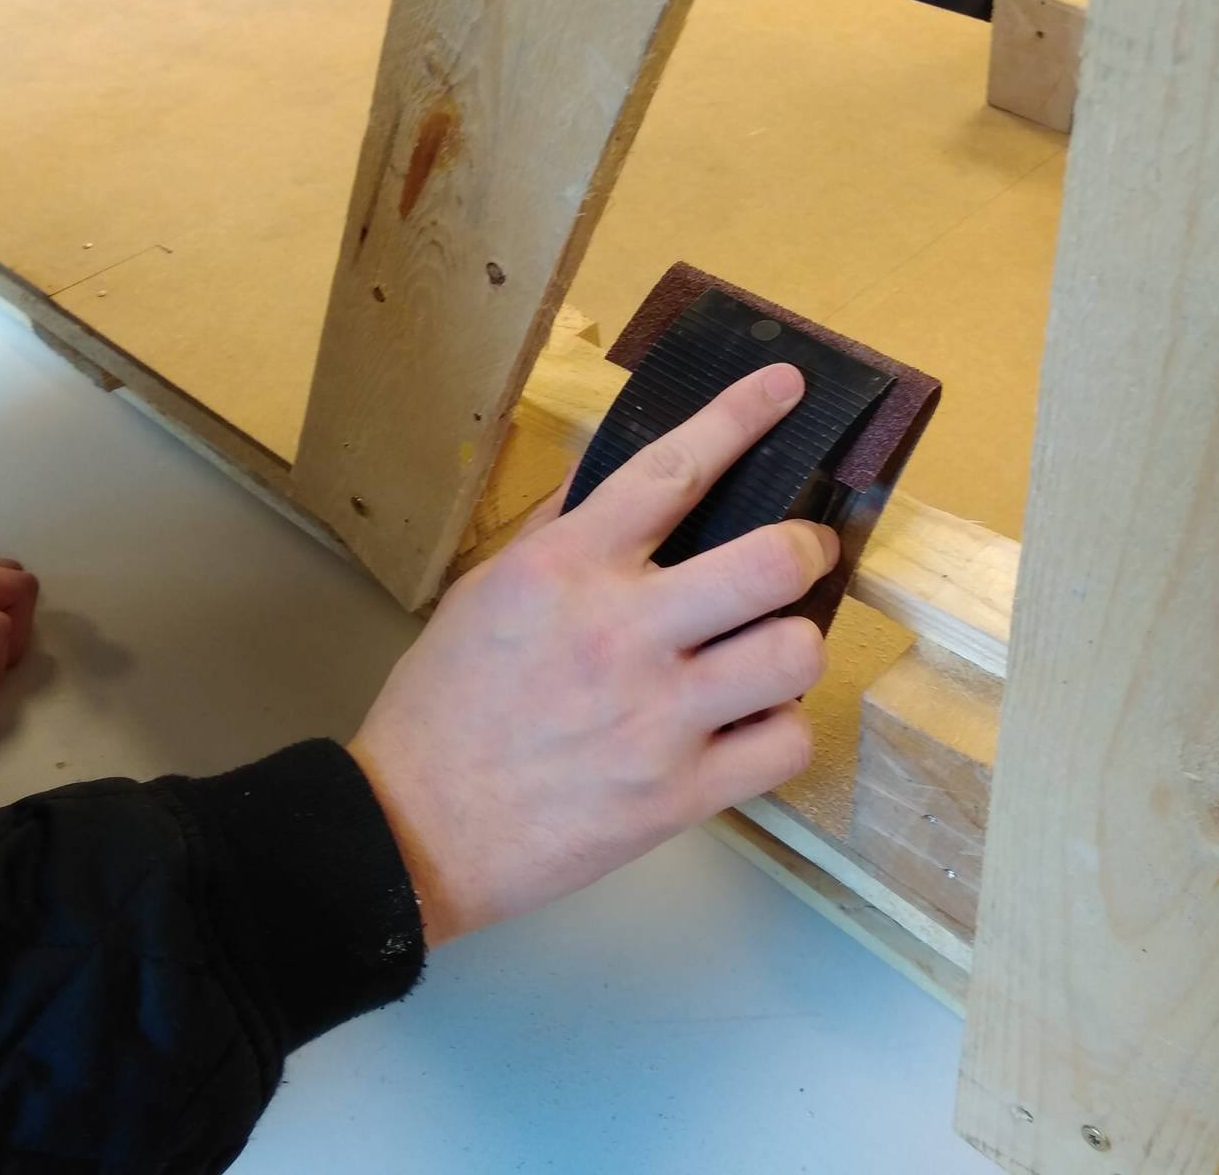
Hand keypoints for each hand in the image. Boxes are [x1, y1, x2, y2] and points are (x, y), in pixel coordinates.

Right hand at [350, 365, 835, 947]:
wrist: (412, 829)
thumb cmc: (445, 705)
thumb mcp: (485, 590)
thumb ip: (561, 531)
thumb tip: (616, 476)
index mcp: (567, 569)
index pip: (674, 470)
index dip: (741, 418)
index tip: (789, 388)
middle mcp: (622, 632)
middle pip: (771, 563)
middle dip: (806, 551)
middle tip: (802, 557)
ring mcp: (657, 718)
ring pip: (794, 653)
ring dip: (794, 645)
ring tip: (770, 652)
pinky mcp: (678, 795)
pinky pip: (785, 746)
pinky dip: (780, 731)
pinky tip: (751, 726)